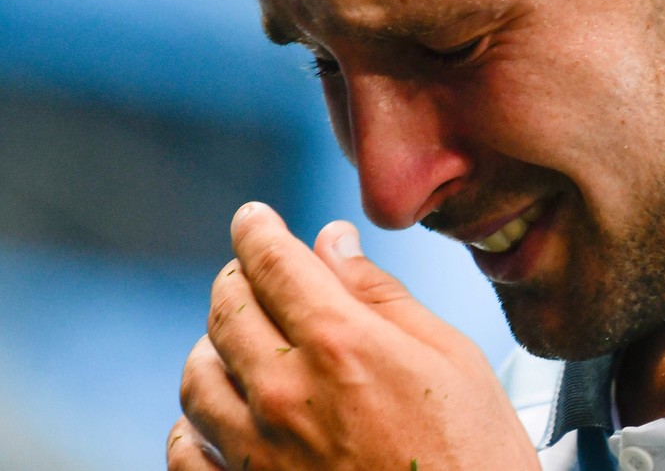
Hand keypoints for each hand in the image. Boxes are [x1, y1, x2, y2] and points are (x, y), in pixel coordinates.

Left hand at [168, 202, 538, 469]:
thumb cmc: (477, 459)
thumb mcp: (452, 359)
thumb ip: (383, 296)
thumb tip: (336, 243)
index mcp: (341, 344)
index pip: (272, 261)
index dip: (257, 229)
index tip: (254, 218)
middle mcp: (287, 393)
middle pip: (227, 311)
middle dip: (238, 278)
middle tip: (256, 272)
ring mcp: (260, 453)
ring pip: (197, 378)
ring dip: (212, 345)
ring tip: (236, 340)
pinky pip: (187, 454)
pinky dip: (190, 425)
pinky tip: (210, 417)